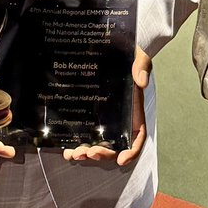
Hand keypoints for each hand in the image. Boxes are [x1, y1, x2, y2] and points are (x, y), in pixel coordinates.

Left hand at [63, 46, 150, 167]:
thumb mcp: (138, 57)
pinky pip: (82, 136)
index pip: (137, 138)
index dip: (131, 152)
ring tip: (74, 154)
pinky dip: (75, 145)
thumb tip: (141, 82)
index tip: (121, 159)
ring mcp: (102, 121)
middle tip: (89, 153)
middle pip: (114, 147)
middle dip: (103, 154)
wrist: (109, 48)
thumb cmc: (127, 55)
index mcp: (134, 114)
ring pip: (96, 145)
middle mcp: (119, 122)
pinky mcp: (87, 116)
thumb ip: (142, 66)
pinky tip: (65, 148)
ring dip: (87, 154)